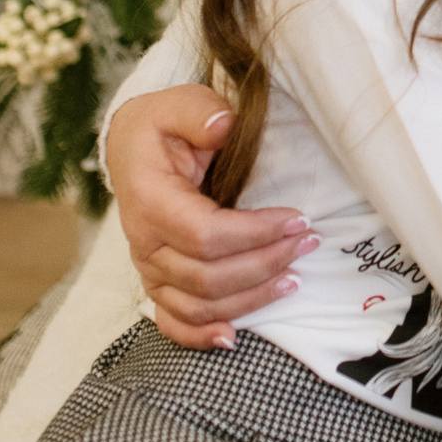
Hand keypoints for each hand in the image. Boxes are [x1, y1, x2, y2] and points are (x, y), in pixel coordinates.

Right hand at [111, 83, 317, 347]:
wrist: (133, 148)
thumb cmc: (163, 125)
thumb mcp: (180, 103)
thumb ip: (200, 113)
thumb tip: (223, 126)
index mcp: (149, 199)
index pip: (205, 234)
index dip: (255, 234)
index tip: (299, 220)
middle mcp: (144, 241)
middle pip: (207, 276)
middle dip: (265, 263)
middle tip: (308, 243)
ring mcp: (148, 267)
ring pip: (198, 303)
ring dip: (249, 298)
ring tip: (294, 278)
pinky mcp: (156, 281)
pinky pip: (172, 321)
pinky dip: (199, 335)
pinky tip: (233, 337)